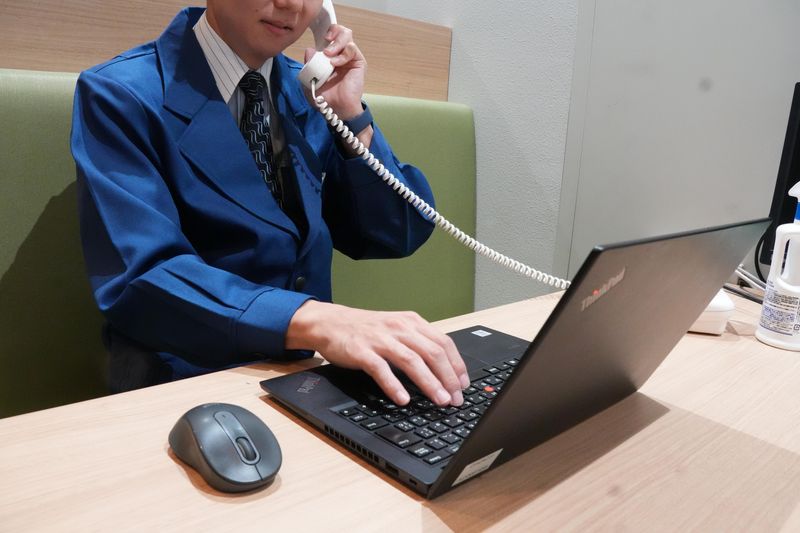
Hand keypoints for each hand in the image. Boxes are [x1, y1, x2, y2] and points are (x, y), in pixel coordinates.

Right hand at [286, 301, 469, 406]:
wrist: (330, 322)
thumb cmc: (366, 330)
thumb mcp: (396, 329)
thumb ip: (418, 344)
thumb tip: (443, 370)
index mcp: (411, 322)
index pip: (443, 342)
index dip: (457, 365)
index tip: (463, 385)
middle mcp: (399, 328)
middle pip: (433, 353)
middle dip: (448, 378)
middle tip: (455, 399)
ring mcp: (381, 339)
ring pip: (412, 361)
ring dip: (429, 383)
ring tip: (439, 401)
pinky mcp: (362, 351)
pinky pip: (381, 370)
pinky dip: (394, 386)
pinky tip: (403, 399)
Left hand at [303, 24, 365, 118]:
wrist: (335, 109)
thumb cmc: (324, 98)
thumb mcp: (309, 82)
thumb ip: (308, 66)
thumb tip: (310, 50)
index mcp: (329, 56)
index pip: (330, 36)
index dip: (327, 32)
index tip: (320, 37)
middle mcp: (340, 54)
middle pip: (340, 31)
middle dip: (333, 31)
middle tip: (326, 39)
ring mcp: (350, 58)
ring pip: (347, 36)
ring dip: (336, 43)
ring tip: (329, 54)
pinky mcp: (358, 63)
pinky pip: (352, 50)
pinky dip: (342, 54)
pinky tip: (335, 64)